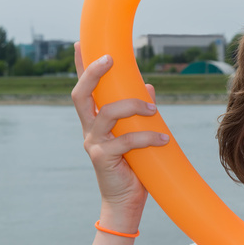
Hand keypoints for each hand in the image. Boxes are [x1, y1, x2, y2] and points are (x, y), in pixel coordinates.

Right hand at [71, 42, 168, 230]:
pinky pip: (125, 141)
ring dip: (132, 106)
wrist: (126, 201)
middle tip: (110, 59)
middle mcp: (89, 129)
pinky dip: (147, 137)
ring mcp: (94, 143)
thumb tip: (147, 87)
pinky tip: (163, 140)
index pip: (84, 89)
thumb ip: (139, 111)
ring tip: (153, 110)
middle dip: (93, 73)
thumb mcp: (137, 133)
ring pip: (107, 114)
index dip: (81, 66)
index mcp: (95, 121)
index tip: (80, 43)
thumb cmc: (134, 165)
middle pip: (81, 95)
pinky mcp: (103, 158)